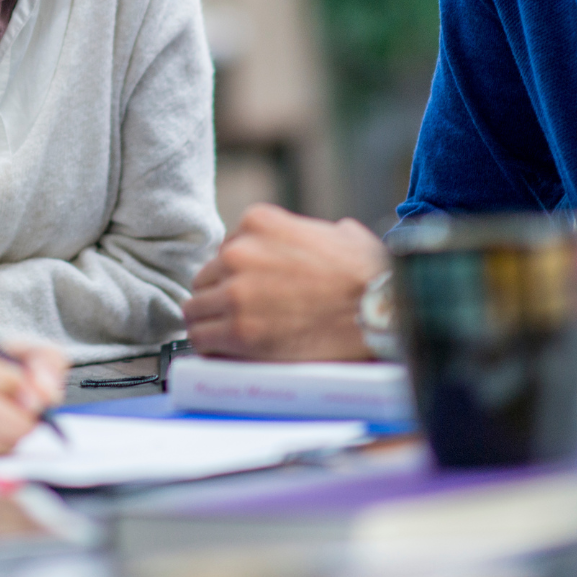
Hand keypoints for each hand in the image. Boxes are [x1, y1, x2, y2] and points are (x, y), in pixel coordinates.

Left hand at [182, 203, 388, 359]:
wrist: (381, 313)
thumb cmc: (369, 276)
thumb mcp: (336, 233)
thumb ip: (309, 232)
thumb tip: (319, 237)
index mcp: (257, 222)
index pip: (225, 249)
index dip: (238, 275)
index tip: (252, 291)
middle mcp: (238, 252)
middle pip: (206, 278)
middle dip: (221, 298)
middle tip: (244, 317)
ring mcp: (235, 292)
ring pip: (195, 309)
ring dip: (211, 324)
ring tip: (234, 338)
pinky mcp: (238, 331)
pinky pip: (201, 340)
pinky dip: (211, 349)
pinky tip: (228, 354)